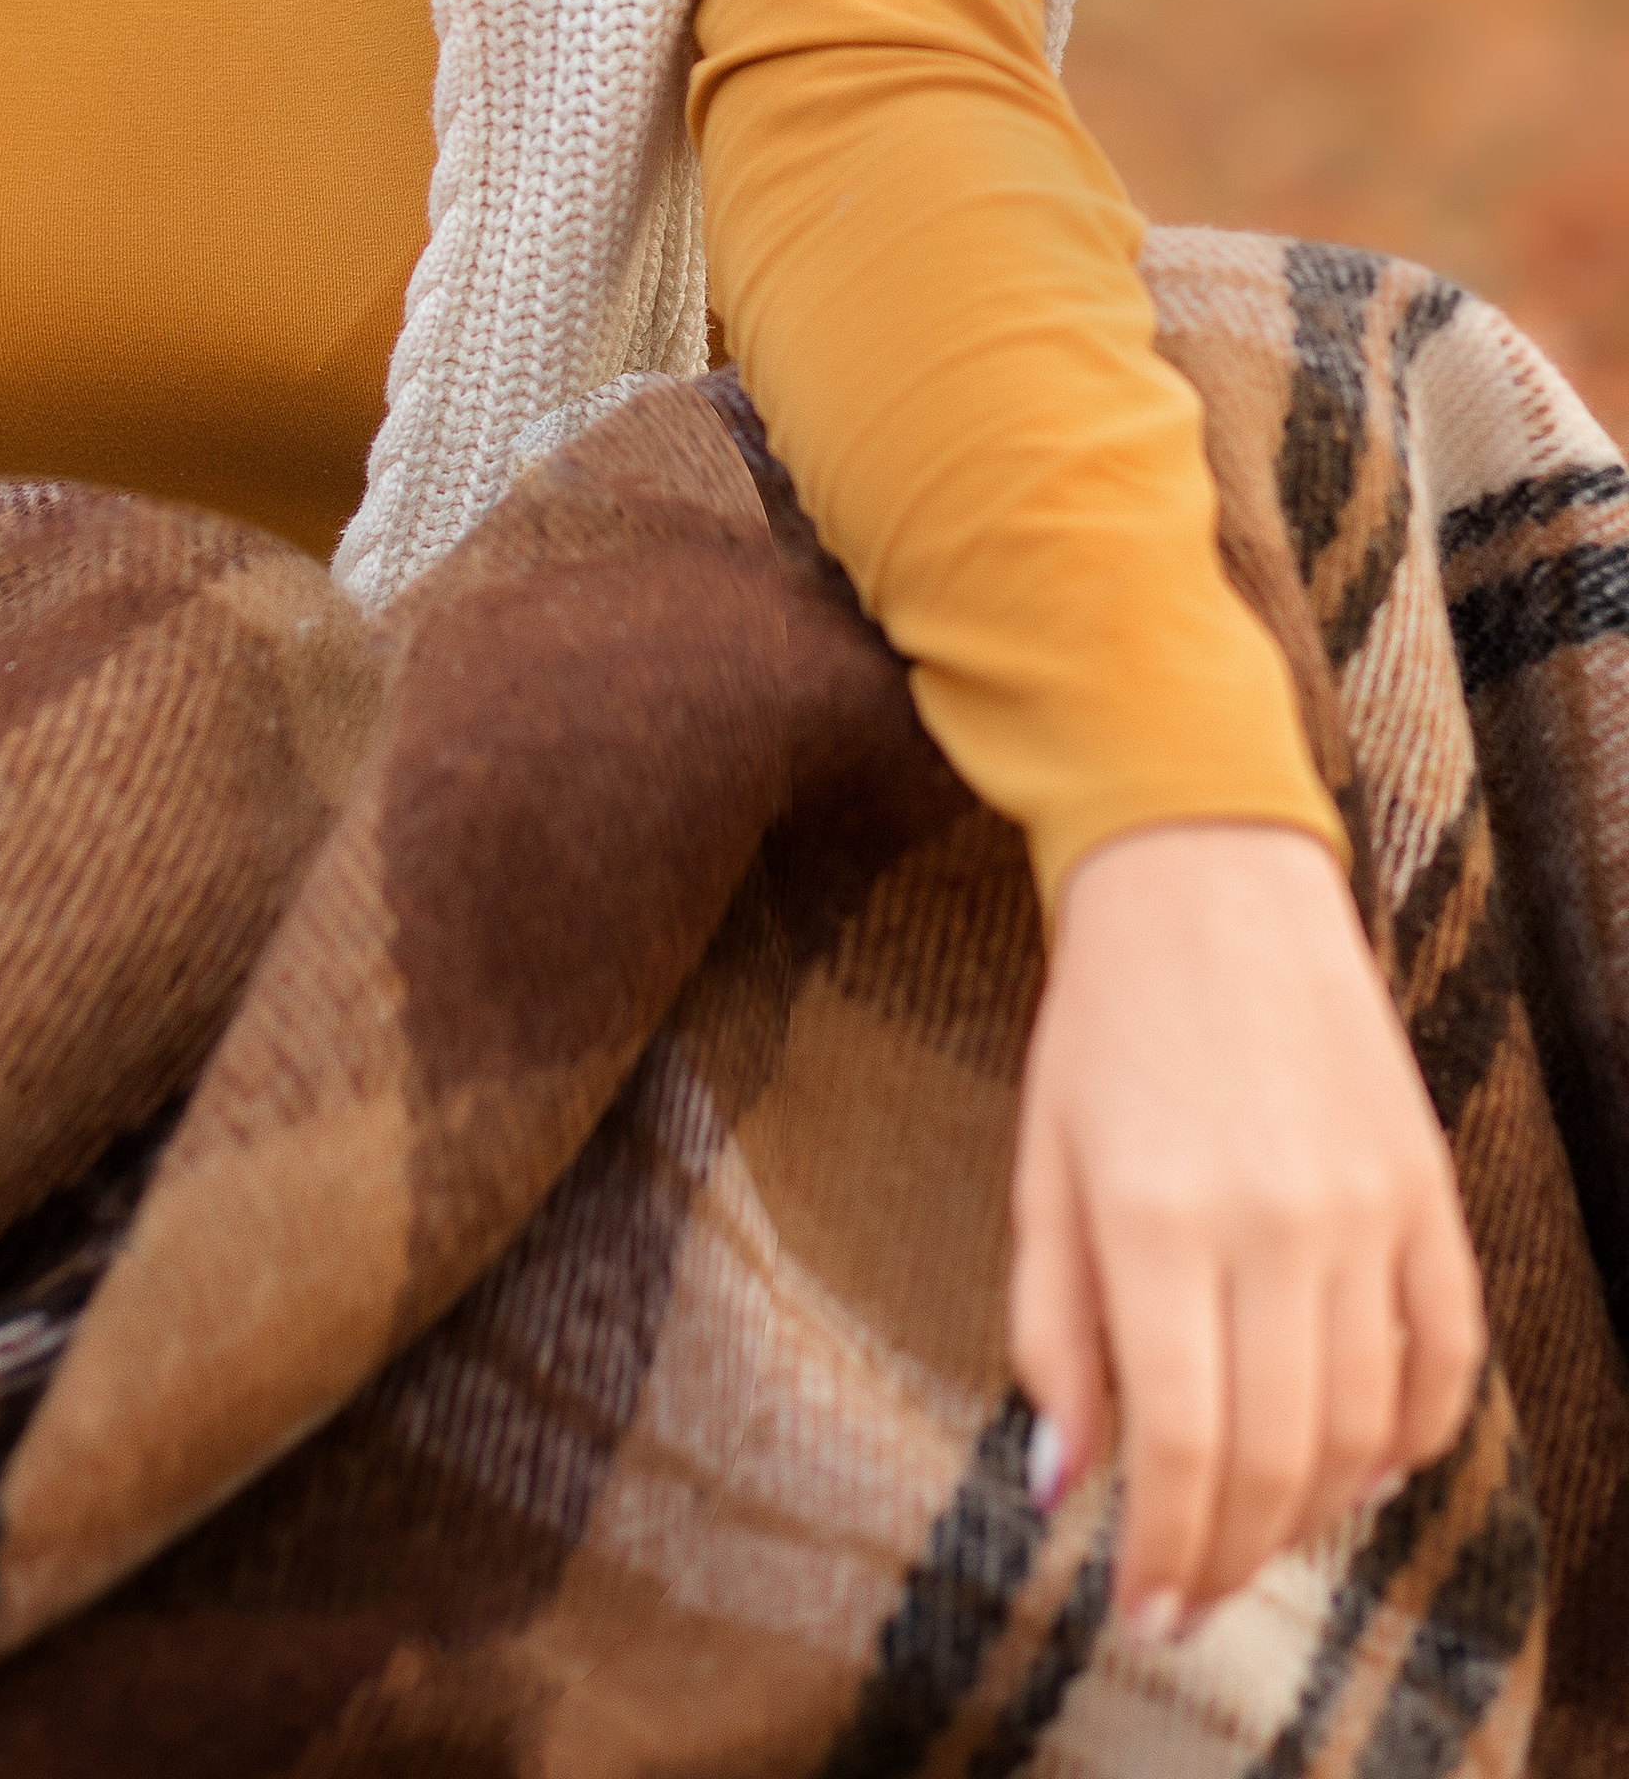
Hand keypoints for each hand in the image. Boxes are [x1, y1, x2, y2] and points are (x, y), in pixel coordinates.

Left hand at [1009, 821, 1484, 1636]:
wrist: (1206, 876)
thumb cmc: (1102, 1022)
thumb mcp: (1040, 1165)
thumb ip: (1052, 1328)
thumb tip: (1066, 1484)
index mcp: (1160, 1220)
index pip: (1185, 1447)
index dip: (1167, 1554)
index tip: (1142, 1610)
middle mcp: (1275, 1224)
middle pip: (1278, 1457)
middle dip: (1231, 1556)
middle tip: (1189, 1599)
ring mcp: (1366, 1208)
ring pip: (1363, 1425)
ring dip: (1310, 1512)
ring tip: (1255, 1536)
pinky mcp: (1427, 1188)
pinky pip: (1445, 1354)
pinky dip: (1411, 1436)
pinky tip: (1360, 1469)